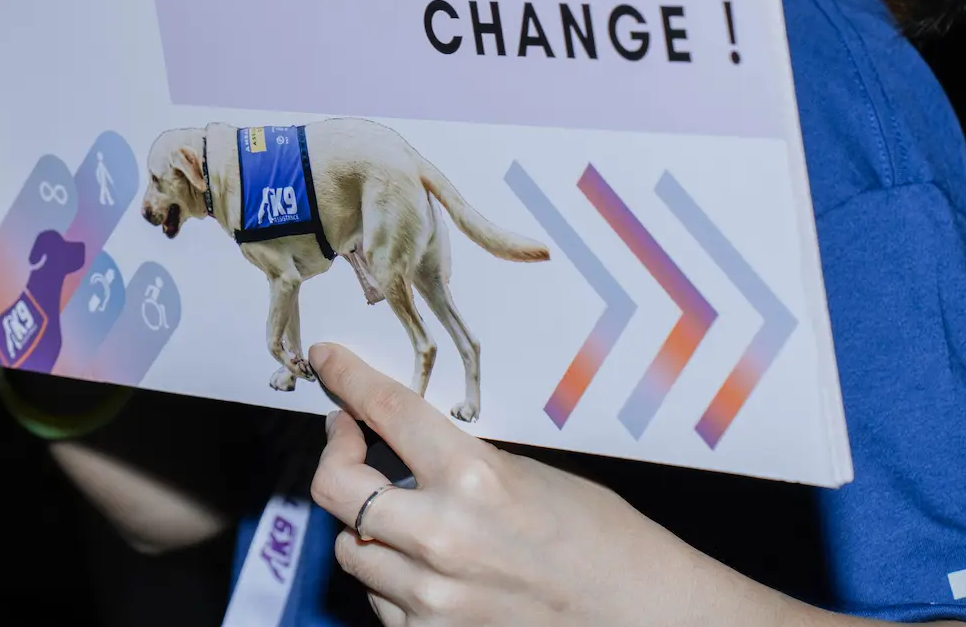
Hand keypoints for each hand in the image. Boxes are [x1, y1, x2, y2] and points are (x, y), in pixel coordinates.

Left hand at [307, 343, 822, 626]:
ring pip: (350, 547)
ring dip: (364, 523)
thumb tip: (394, 436)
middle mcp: (442, 538)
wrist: (637, 613)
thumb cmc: (597, 535)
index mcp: (473, 477)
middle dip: (335, 454)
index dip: (346, 379)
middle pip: (336, 486)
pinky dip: (390, 579)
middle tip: (347, 438)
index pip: (384, 411)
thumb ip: (454, 459)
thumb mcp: (525, 472)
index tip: (327, 363)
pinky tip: (421, 565)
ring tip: (396, 510)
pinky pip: (379, 601)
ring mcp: (432, 599)